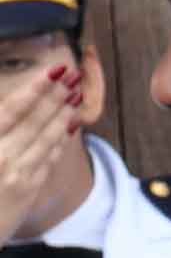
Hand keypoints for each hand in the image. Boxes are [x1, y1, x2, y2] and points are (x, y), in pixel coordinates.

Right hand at [0, 58, 80, 241]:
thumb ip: (1, 126)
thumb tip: (11, 110)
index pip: (12, 109)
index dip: (36, 88)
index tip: (54, 69)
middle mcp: (0, 155)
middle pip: (34, 120)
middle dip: (56, 95)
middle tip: (73, 75)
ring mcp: (16, 173)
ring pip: (46, 137)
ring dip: (63, 114)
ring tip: (76, 95)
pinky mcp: (28, 189)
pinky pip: (48, 158)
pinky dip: (60, 140)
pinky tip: (70, 126)